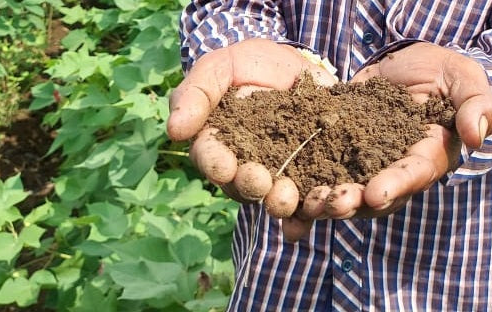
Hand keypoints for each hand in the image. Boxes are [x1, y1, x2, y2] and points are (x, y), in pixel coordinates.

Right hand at [167, 39, 336, 215]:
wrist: (298, 66)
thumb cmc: (249, 65)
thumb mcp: (219, 68)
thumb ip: (196, 94)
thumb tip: (174, 131)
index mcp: (218, 145)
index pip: (211, 158)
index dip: (216, 164)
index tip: (224, 166)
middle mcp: (245, 167)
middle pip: (243, 186)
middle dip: (250, 186)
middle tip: (260, 182)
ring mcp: (278, 175)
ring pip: (275, 198)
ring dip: (280, 202)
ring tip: (287, 197)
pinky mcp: (311, 176)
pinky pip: (310, 197)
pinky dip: (313, 207)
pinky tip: (318, 206)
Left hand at [282, 42, 491, 240]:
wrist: (405, 63)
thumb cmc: (443, 72)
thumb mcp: (464, 79)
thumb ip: (477, 104)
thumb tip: (476, 136)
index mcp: (428, 156)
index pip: (414, 174)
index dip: (396, 184)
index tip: (376, 191)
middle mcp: (394, 170)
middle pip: (373, 195)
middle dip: (351, 202)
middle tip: (330, 202)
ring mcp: (363, 165)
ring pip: (342, 192)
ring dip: (322, 202)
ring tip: (302, 203)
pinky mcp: (335, 154)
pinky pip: (317, 175)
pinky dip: (299, 190)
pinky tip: (279, 201)